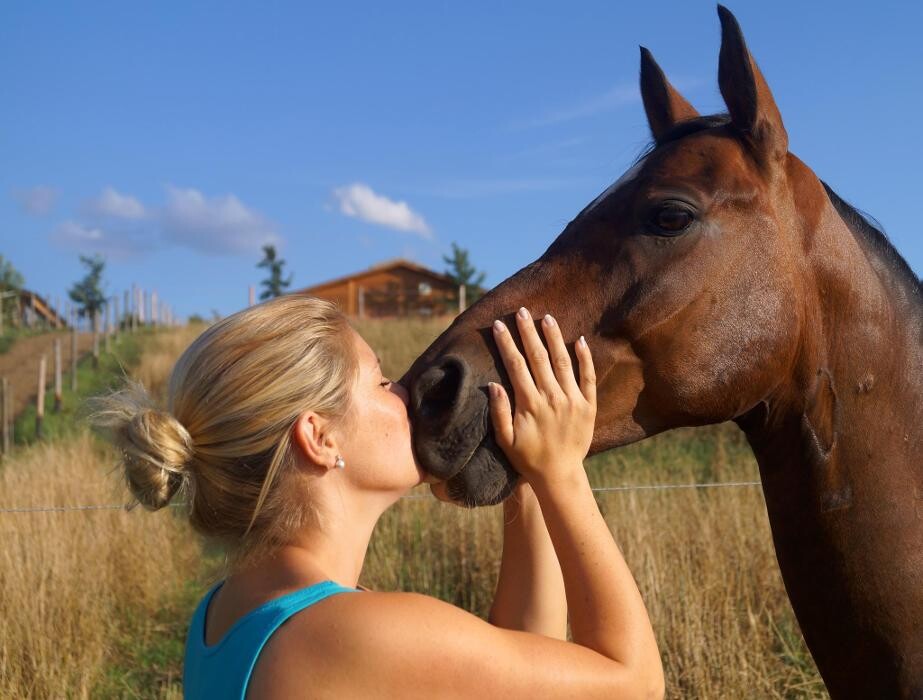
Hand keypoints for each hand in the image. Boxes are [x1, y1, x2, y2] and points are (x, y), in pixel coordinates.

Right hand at [488, 307, 595, 487]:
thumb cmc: (527, 457)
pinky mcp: (588, 406)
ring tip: (547, 318)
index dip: (507, 343)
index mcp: (529, 404)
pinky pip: (588, 377)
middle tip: (522, 311)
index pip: (516, 365)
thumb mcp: (505, 440)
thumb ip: (499, 412)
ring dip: (554, 338)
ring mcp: (572, 400)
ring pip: (563, 361)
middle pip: (539, 357)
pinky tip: (579, 340)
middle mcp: (552, 397)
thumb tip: (492, 384)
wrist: (559, 475)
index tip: (500, 325)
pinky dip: (585, 358)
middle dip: (528, 332)